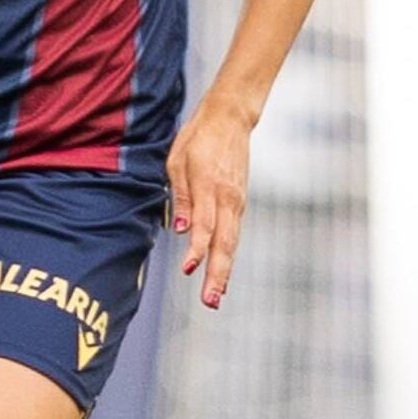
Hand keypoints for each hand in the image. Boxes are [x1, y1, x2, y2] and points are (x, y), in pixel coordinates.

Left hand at [165, 95, 260, 308]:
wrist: (231, 118)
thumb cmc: (199, 137)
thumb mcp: (178, 161)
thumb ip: (182, 197)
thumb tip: (183, 230)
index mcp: (209, 185)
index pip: (205, 225)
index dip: (197, 249)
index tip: (188, 269)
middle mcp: (227, 197)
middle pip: (224, 242)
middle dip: (217, 273)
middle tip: (210, 300)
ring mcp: (237, 201)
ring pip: (231, 242)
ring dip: (224, 270)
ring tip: (216, 296)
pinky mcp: (239, 202)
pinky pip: (234, 233)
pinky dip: (228, 255)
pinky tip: (222, 272)